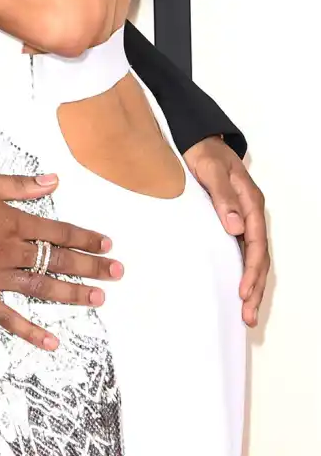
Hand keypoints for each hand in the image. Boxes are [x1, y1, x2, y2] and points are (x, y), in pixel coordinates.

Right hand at [0, 171, 123, 349]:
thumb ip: (19, 185)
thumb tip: (53, 181)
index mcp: (10, 221)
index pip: (57, 231)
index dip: (84, 237)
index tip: (107, 244)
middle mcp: (8, 251)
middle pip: (56, 260)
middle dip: (90, 266)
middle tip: (117, 273)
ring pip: (40, 288)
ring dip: (72, 295)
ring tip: (98, 299)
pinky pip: (7, 317)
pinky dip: (30, 331)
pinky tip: (51, 342)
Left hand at [183, 136, 268, 326]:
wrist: (197, 139)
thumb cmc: (203, 153)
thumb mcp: (211, 169)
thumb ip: (223, 196)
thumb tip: (236, 227)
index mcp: (250, 201)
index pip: (256, 243)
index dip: (251, 270)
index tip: (243, 292)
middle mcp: (250, 212)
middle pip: (259, 256)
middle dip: (255, 288)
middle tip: (248, 316)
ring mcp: (242, 217)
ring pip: (252, 257)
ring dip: (251, 285)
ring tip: (246, 313)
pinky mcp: (231, 220)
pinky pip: (241, 251)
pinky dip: (242, 271)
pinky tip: (237, 288)